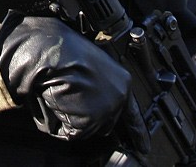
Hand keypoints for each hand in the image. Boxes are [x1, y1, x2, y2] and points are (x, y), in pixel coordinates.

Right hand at [0, 14, 130, 140]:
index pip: (131, 113)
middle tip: (72, 97)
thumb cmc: (66, 51)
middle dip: (89, 116)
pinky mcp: (90, 120)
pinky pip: (72, 131)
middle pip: (105, 122)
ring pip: (87, 128)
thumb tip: (95, 99)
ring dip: (72, 117)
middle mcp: (119, 97)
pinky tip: (59, 100)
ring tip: (64, 93)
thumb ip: (102, 86)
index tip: (142, 145)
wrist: (53, 52)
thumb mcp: (94, 65)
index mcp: (122, 81)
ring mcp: (106, 110)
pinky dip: (61, 121)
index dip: (134, 129)